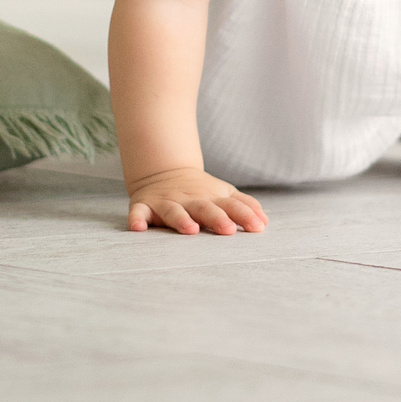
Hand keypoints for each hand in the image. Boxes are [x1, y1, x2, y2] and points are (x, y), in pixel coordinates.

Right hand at [126, 167, 268, 234]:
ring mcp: (167, 202)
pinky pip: (139, 212)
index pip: (231, 206)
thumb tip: (264, 221)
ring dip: (181, 220)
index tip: (256, 227)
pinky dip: (137, 219)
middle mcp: (190, 200)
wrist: (163, 171)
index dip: (244, 215)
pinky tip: (137, 228)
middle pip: (205, 208)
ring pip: (174, 211)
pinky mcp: (145, 206)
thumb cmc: (200, 191)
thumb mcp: (224, 193)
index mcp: (211, 198)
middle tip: (228, 230)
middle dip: (216, 218)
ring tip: (190, 230)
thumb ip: (244, 206)